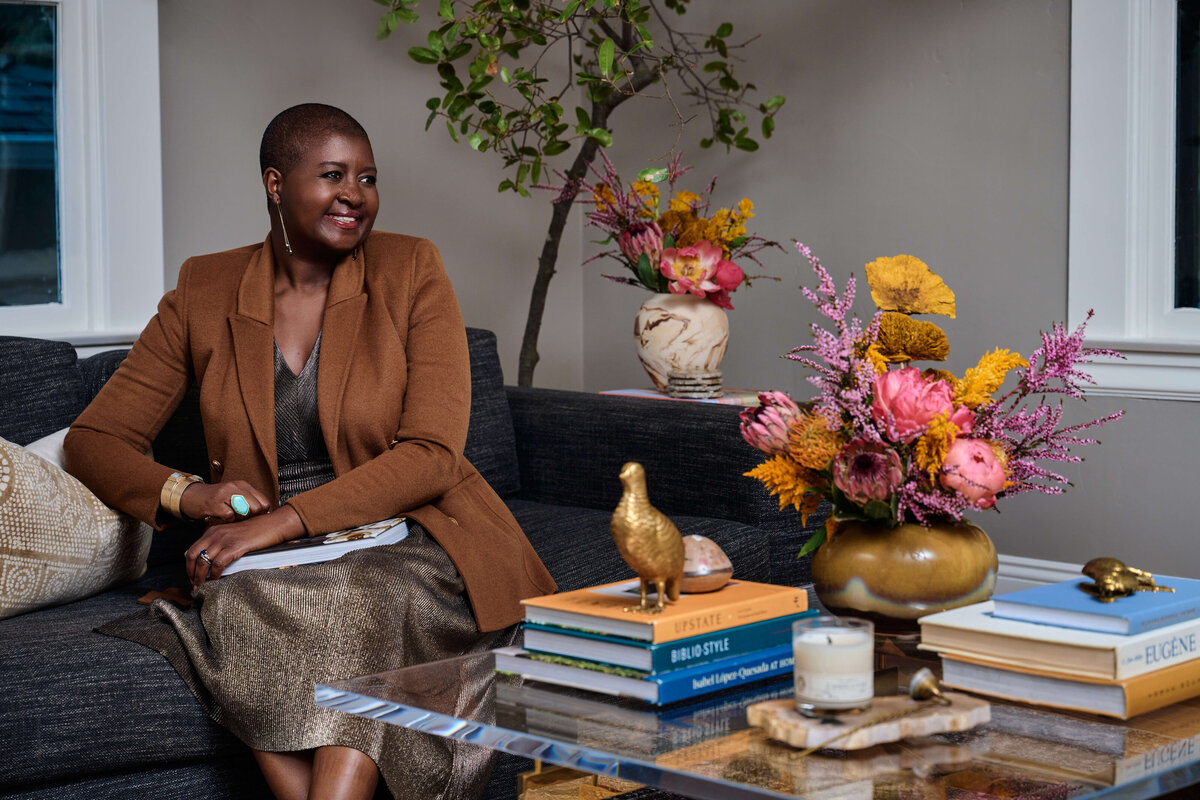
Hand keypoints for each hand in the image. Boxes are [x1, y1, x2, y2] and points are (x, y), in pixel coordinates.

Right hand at [179, 480, 269, 522]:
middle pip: (256, 508)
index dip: (261, 513)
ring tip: (232, 517)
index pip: (264, 501)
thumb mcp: (235, 496)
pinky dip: (227, 520)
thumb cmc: (216, 499)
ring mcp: (225, 494)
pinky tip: (222, 517)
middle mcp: (235, 487)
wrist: (192, 496)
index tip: (254, 517)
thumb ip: (249, 502)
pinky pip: (229, 516)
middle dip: (251, 517)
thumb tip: (265, 514)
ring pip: (244, 511)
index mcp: (243, 485)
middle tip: (242, 518)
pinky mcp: (215, 503)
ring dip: (239, 519)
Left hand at [185, 505, 305, 587]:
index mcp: (212, 531)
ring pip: (203, 561)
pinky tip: (217, 580)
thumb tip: (206, 557)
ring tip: (202, 586)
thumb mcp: (232, 534)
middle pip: (193, 556)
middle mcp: (215, 534)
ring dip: (200, 577)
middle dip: (191, 573)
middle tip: (195, 584)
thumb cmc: (255, 532)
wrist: (273, 524)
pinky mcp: (235, 546)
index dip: (189, 566)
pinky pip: (218, 563)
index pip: (192, 550)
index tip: (193, 577)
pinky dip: (214, 574)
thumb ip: (218, 543)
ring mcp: (224, 540)